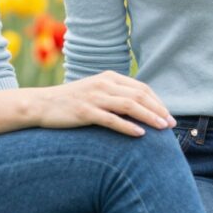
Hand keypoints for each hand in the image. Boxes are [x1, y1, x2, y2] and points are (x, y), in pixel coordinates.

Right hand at [32, 71, 175, 136]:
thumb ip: (115, 95)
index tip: (168, 115)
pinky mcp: (85, 112)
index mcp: (110, 78)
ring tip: (162, 128)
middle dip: (158, 110)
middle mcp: (104, 84)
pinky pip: (111, 119)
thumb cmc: (71, 101)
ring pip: (129, 106)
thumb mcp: (96, 92)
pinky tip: (140, 134)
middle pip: (139, 96)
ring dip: (149, 117)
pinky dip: (128, 126)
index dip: (157, 101)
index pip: (141, 88)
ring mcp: (94, 97)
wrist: (42, 104)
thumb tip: (139, 108)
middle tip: (171, 124)